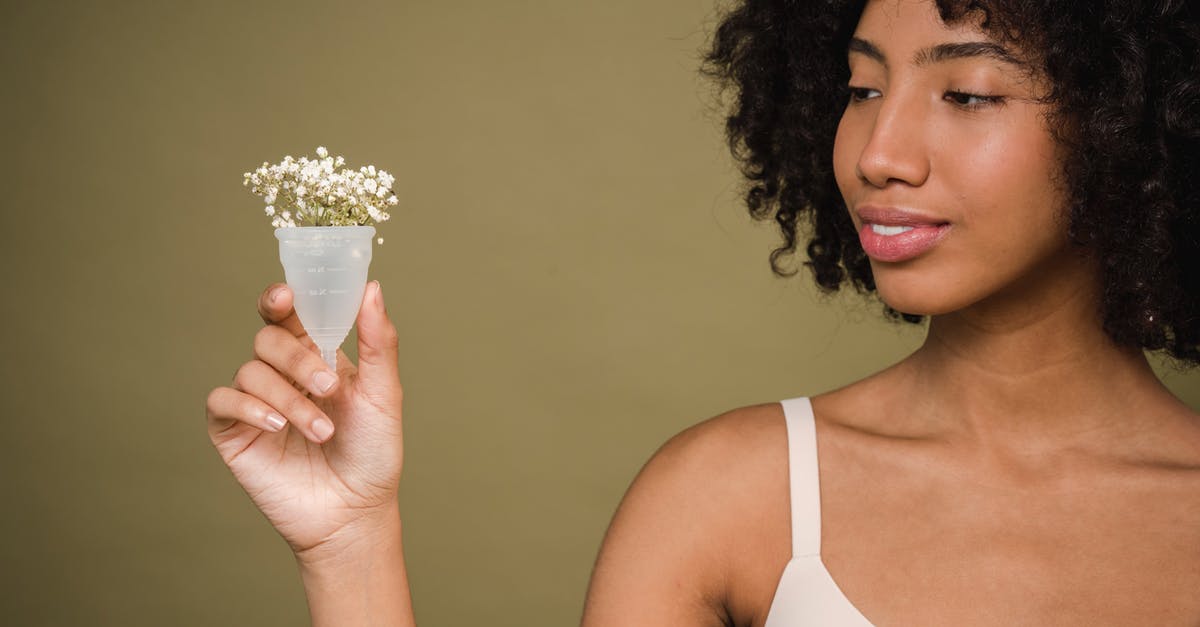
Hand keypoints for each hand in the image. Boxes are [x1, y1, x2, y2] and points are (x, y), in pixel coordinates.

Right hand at [206, 281, 403, 559]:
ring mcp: (255, 402)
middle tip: (329, 387)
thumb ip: (378, 342)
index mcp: (316, 357)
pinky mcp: (233, 432)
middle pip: (267, 339)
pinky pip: (223, 401)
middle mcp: (282, 375)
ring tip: (322, 432)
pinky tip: (277, 428)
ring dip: (289, 398)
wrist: (355, 512)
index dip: (280, 298)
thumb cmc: (372, 453)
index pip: (289, 315)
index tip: (286, 296)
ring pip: (250, 371)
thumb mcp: (384, 394)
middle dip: (297, 358)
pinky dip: (249, 408)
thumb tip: (372, 288)